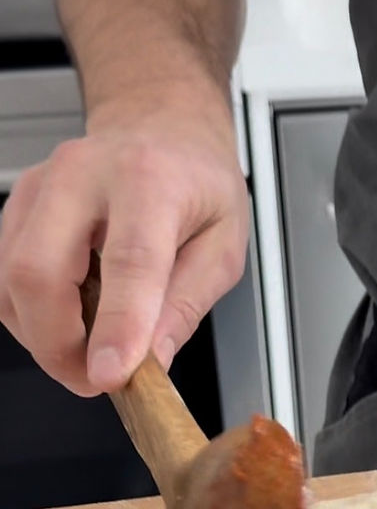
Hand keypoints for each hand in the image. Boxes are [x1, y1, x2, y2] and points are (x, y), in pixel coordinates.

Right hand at [0, 95, 248, 395]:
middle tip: (94, 381)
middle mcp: (84, 175)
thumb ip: (186, 304)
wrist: (163, 128)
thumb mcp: (224, 245)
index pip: (129, 260)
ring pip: (10, 279)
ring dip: (43, 336)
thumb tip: (151, 361)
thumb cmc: (197, 182)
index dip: (118, 326)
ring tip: (88, 353)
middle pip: (40, 271)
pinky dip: (32, 315)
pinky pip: (5, 277)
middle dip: (58, 345)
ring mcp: (41, 187)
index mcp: (150, 180)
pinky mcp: (18, 207)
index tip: (111, 376)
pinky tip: (70, 321)